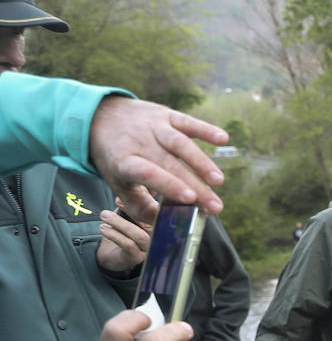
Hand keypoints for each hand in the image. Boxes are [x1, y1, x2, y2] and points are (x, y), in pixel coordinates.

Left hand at [88, 96, 227, 215]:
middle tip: (216, 207)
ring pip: (181, 144)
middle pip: (171, 166)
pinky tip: (223, 139)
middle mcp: (140, 143)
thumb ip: (139, 205)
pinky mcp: (167, 115)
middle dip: (197, 187)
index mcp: (124, 161)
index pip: (148, 174)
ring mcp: (154, 127)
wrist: (100, 116)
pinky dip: (205, 129)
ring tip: (219, 181)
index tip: (189, 199)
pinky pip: (187, 122)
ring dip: (202, 162)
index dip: (169, 185)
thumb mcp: (117, 182)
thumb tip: (165, 224)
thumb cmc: (115, 157)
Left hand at [95, 203, 152, 271]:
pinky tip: (104, 229)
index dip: (142, 202)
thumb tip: (136, 185)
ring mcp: (147, 249)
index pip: (155, 212)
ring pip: (139, 235)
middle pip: (149, 223)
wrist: (110, 254)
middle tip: (115, 201)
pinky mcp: (136, 257)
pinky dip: (115, 235)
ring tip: (104, 216)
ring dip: (120, 224)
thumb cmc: (121, 232)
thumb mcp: (126, 214)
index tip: (124, 197)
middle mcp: (156, 238)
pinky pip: (128, 245)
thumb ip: (132, 202)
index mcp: (157, 225)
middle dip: (130, 211)